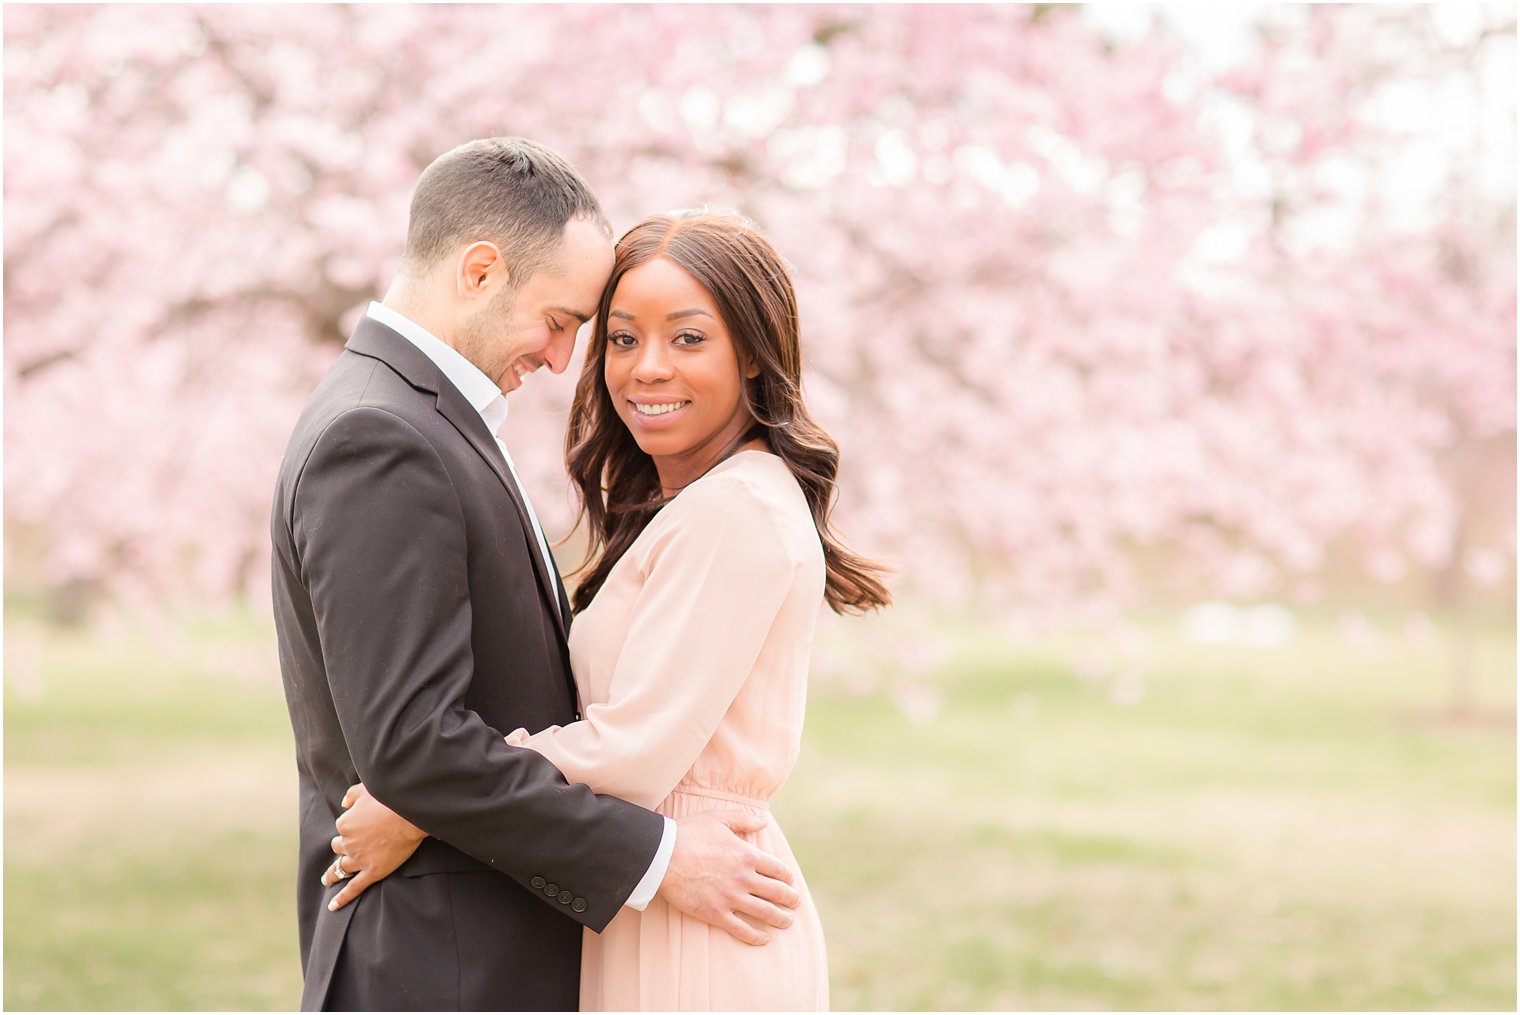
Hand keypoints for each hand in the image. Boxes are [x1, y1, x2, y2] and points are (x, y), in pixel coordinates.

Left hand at [320, 782, 427, 910]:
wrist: (410, 814)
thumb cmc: (390, 799)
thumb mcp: (366, 789)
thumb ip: (351, 795)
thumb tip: (343, 804)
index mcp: (345, 824)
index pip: (343, 827)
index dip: (352, 826)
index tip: (362, 823)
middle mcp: (348, 843)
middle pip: (339, 847)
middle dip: (344, 846)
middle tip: (353, 846)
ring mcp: (359, 859)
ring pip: (341, 867)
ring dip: (333, 873)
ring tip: (328, 879)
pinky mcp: (372, 872)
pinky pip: (354, 888)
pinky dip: (342, 898)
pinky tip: (333, 906)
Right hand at [658, 809, 800, 946]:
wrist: (663, 856)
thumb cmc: (689, 833)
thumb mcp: (718, 817)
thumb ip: (744, 818)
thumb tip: (763, 822)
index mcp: (747, 855)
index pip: (778, 870)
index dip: (787, 878)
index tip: (790, 882)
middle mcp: (744, 878)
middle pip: (777, 893)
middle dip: (790, 900)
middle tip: (795, 904)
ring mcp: (731, 898)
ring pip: (765, 913)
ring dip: (780, 919)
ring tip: (787, 922)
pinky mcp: (716, 913)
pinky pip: (742, 929)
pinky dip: (756, 936)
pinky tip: (764, 939)